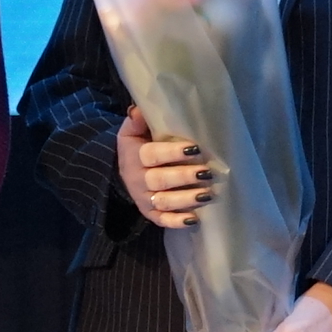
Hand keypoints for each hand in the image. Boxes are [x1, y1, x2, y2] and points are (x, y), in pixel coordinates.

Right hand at [115, 107, 215, 229]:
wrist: (124, 172)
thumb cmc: (136, 147)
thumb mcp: (131, 132)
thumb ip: (137, 121)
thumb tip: (139, 109)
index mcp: (134, 157)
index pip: (152, 155)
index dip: (172, 153)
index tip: (195, 149)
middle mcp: (138, 180)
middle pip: (160, 180)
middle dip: (183, 177)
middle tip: (206, 172)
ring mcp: (145, 199)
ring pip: (164, 202)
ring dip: (186, 199)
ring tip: (206, 195)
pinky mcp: (151, 214)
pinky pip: (163, 220)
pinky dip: (177, 222)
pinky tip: (194, 219)